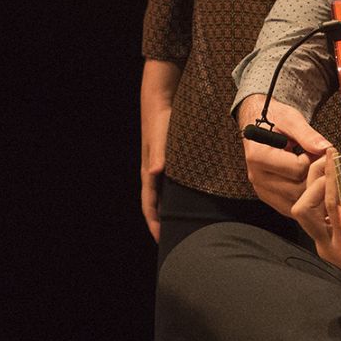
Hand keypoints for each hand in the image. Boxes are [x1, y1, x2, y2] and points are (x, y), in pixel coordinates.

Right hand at [140, 104, 171, 241]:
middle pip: (156, 205)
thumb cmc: (160, 121)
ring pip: (163, 195)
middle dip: (162, 223)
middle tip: (176, 239)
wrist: (160, 100)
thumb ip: (159, 155)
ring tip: (184, 225)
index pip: (149, 206)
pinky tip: (191, 199)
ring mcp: (160, 167)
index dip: (154, 224)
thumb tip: (155, 172)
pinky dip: (177, 196)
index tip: (161, 241)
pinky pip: (172, 185)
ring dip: (170, 211)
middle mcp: (153, 173)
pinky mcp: (169, 160)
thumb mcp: (161, 139)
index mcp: (149, 173)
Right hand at [236, 96, 329, 214]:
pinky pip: (291, 208)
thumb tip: (325, 148)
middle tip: (320, 163)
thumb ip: (307, 134)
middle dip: (314, 178)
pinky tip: (309, 184)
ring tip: (313, 172)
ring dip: (311, 190)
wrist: (258, 122)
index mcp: (258, 156)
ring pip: (296, 203)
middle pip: (298, 190)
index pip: (297, 169)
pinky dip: (304, 200)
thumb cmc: (273, 119)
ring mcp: (262, 189)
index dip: (312, 160)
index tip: (314, 151)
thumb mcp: (291, 119)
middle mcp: (257, 176)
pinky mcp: (268, 197)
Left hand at [291, 148, 340, 303]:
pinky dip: (318, 196)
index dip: (333, 178)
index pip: (335, 206)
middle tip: (332, 164)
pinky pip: (312, 213)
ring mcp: (324, 244)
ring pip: (303, 210)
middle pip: (304, 209)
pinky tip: (332, 184)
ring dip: (313, 187)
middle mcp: (331, 247)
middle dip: (315, 183)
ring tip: (331, 170)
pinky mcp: (323, 239)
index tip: (335, 157)